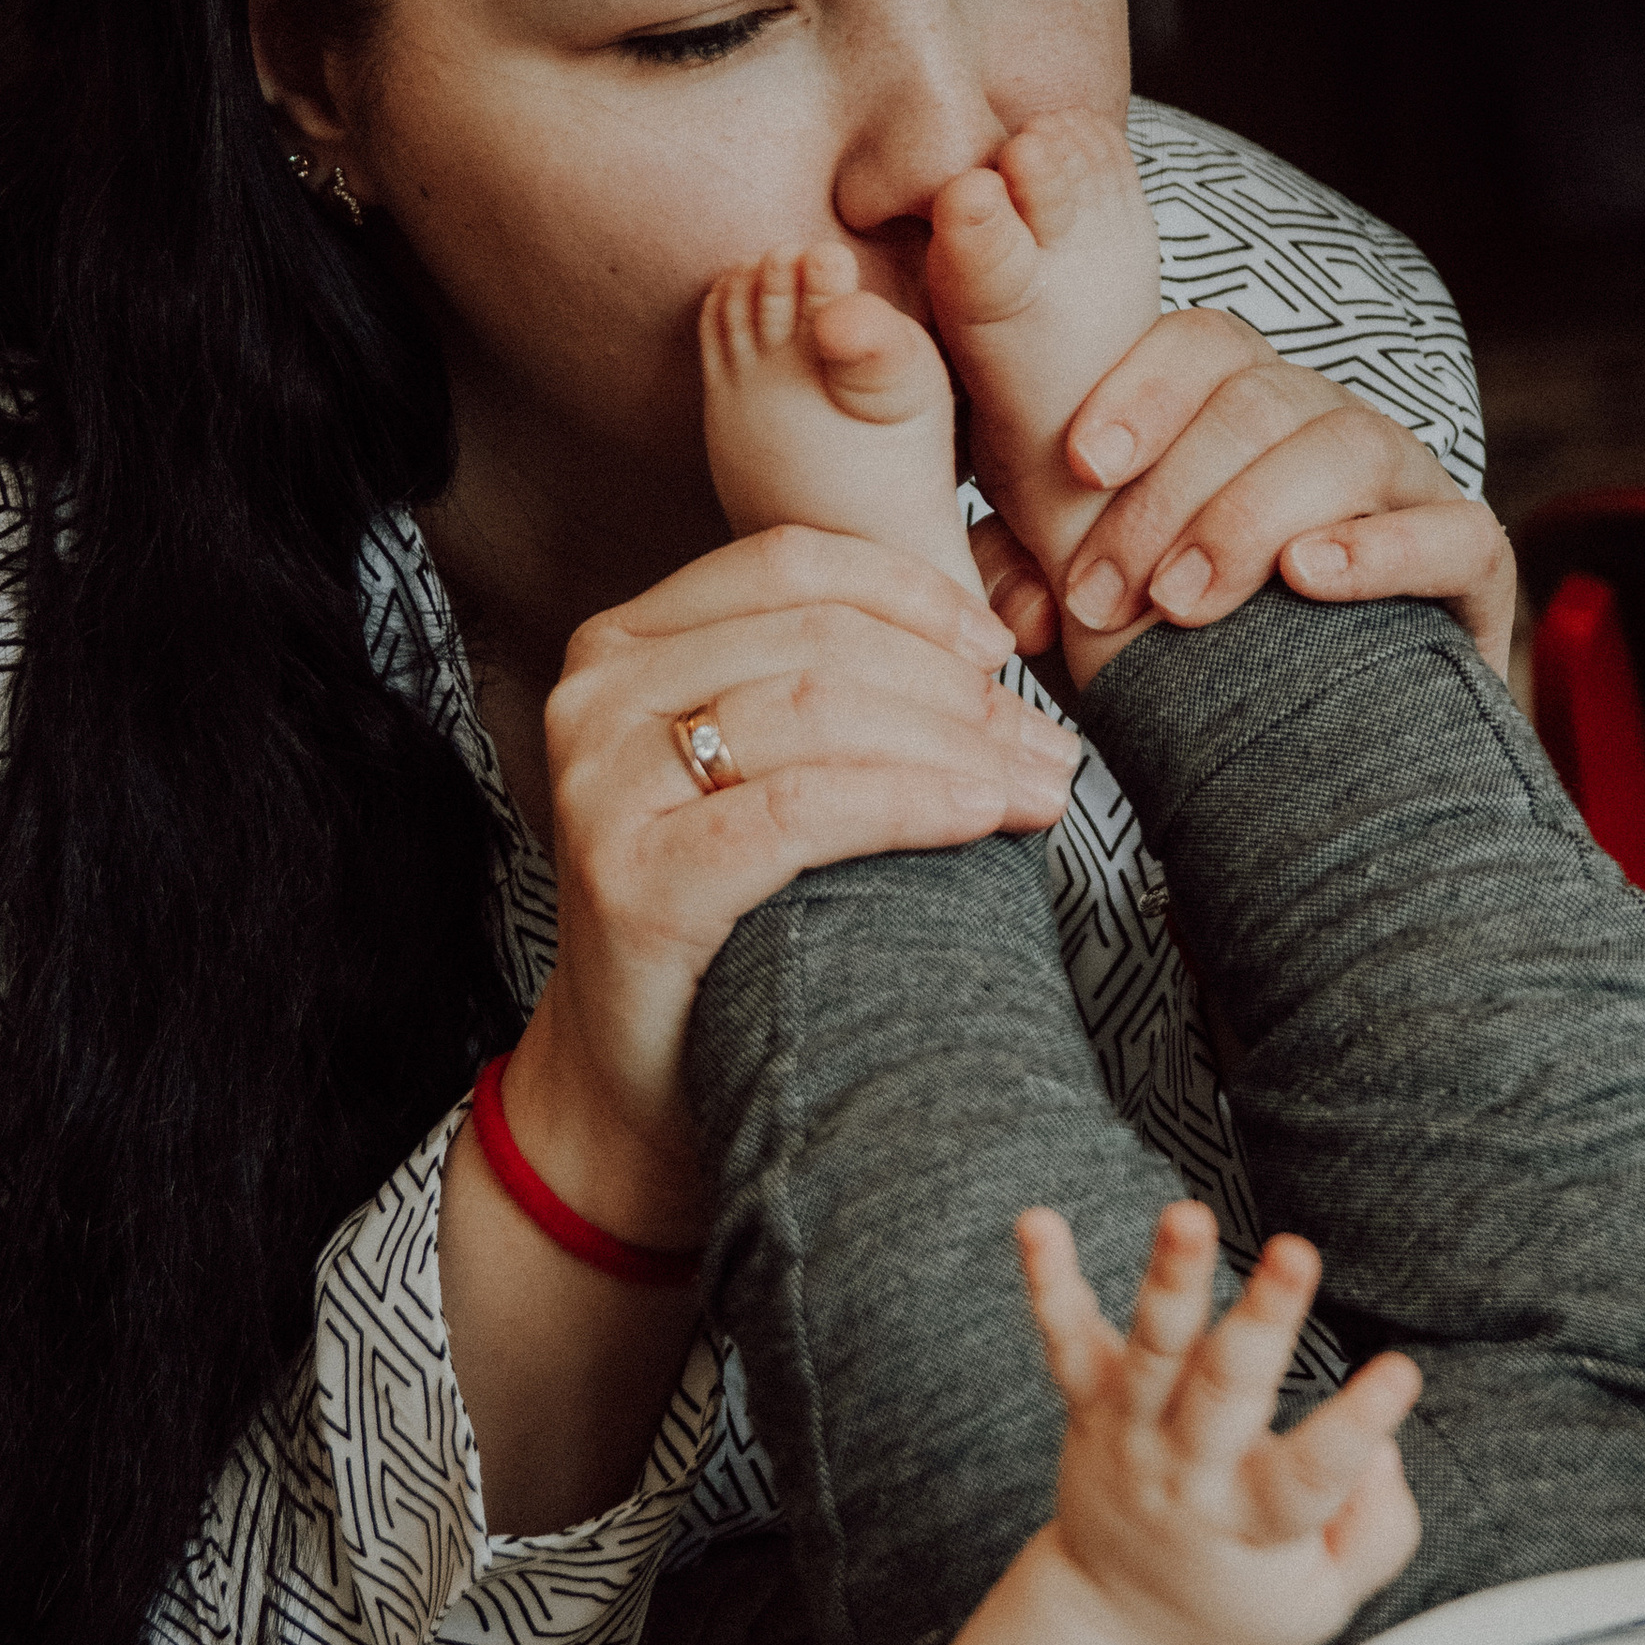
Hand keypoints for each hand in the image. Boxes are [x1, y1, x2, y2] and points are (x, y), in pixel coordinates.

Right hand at [505, 527, 1080, 1244]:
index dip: (912, 595)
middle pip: (819, 645)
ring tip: (1037, 788)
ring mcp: (605, 787)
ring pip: (816, 717)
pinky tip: (979, 816)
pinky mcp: (632, 879)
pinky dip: (905, 803)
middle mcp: (599, 699)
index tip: (1001, 650)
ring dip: (954, 747)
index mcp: (627, 646)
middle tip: (1045, 748)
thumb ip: (832, 692)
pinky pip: (798, 813)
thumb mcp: (761, 774)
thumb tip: (996, 648)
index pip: (789, 565)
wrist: (638, 1079)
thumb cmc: (728, 918)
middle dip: (955, 691)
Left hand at [967, 310, 1515, 680]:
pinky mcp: (1471, 568)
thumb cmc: (1197, 676)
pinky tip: (1308, 578)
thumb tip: (1017, 596)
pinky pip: (1451, 529)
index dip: (1142, 389)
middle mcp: (1330, 430)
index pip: (1202, 345)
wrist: (1322, 776)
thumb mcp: (1093, 622)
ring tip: (1186, 604)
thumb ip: (1032, 580)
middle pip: (1260, 399)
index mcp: (1243, 417)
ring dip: (1249, 517)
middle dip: (1169, 495)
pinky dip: (1379, 548)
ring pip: (1347, 445)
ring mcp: (1410, 491)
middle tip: (1108, 595)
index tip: (1081, 464)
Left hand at [1018, 1198, 1421, 1644]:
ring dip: (1172, 1279)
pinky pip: (1065, 1338)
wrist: (1120, 1626)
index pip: (1312, 1479)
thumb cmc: (1246, 1595)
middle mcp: (1187, 1473)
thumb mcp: (1325, 1601)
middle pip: (1226, 1393)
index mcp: (1254, 1526)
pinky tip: (1038, 1222)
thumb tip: (1380, 1449)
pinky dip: (1050, 1280)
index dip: (1358, 1428)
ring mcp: (1131, 1434)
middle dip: (1263, 1319)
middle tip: (1296, 1253)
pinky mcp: (1090, 1404)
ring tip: (1188, 1215)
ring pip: (1153, 1350)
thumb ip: (1375, 1530)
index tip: (1400, 1373)